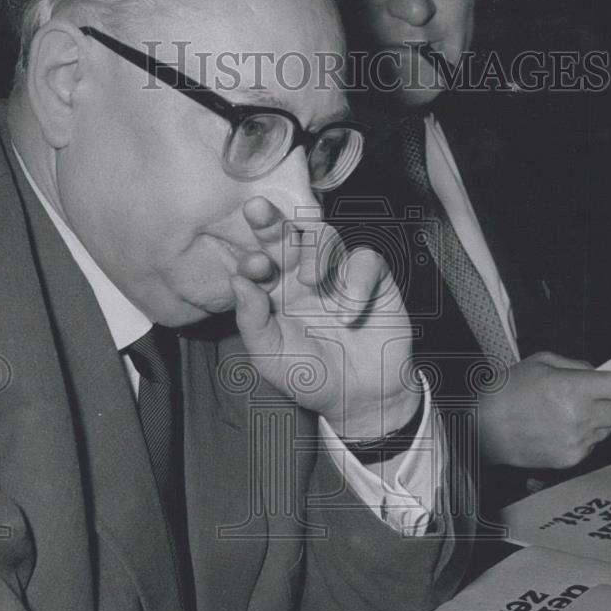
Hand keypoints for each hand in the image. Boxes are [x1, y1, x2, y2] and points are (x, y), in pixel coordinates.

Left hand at [231, 197, 418, 437]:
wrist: (361, 399)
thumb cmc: (312, 378)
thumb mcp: (271, 358)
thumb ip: (252, 322)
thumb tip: (237, 281)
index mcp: (274, 293)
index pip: (257, 261)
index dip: (252, 257)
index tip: (254, 265)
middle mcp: (303, 277)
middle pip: (286, 235)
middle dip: (270, 221)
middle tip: (256, 210)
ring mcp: (338, 275)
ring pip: (325, 236)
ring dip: (316, 250)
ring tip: (313, 281)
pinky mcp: (372, 280)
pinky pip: (366, 260)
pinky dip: (357, 282)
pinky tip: (349, 314)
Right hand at [479, 352, 610, 468]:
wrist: (481, 428)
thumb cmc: (506, 392)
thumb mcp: (539, 363)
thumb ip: (575, 366)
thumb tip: (600, 373)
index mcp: (572, 388)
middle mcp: (580, 417)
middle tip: (600, 396)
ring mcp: (577, 441)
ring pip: (609, 430)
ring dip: (600, 420)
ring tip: (568, 414)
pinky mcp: (570, 459)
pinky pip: (592, 445)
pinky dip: (585, 436)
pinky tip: (559, 429)